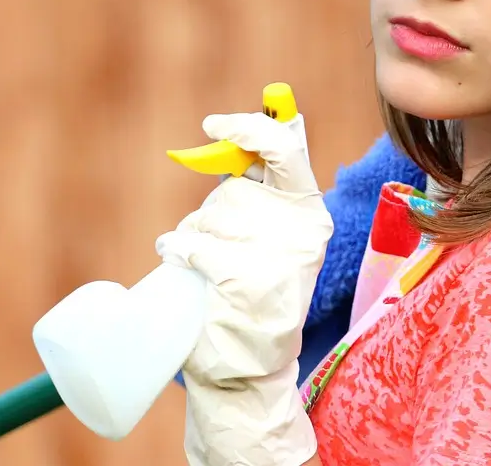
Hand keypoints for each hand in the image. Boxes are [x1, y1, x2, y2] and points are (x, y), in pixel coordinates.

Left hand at [156, 110, 333, 465]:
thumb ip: (258, 192)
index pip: (287, 150)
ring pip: (207, 218)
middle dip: (210, 213)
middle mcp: (302, 233)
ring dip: (190, 235)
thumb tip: (227, 136)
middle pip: (233, 192)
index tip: (214, 124)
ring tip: (202, 267)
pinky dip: (179, 253)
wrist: (246, 367)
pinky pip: (195, 247)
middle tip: (214, 244)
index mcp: (310, 215)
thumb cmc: (251, 292)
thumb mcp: (270, 240)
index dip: (249, 129)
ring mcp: (277, 260)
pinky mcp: (245, 284)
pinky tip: (186, 271)